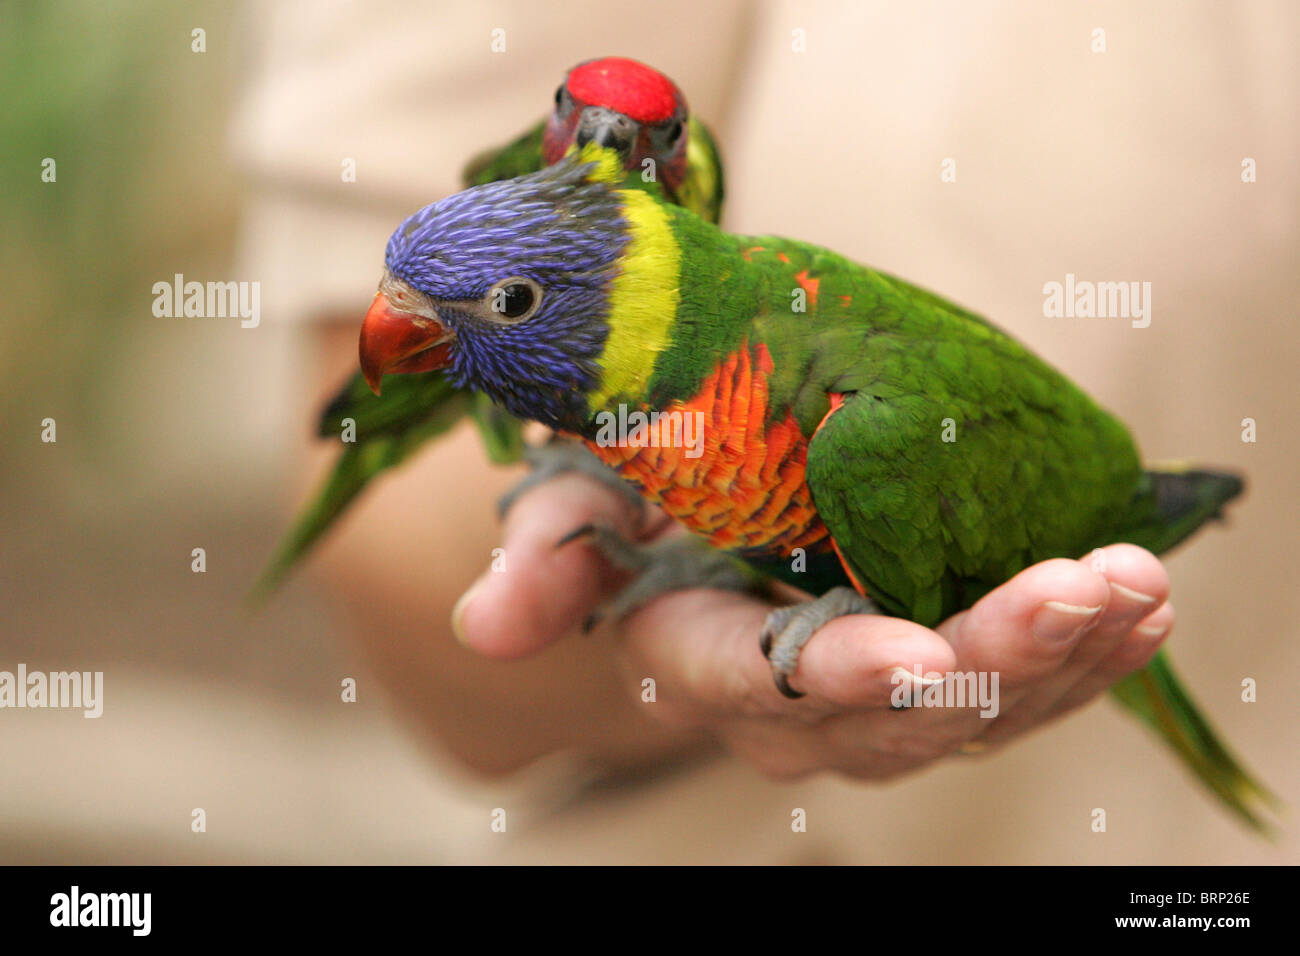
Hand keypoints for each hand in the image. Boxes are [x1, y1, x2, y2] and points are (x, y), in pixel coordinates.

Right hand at [452, 473, 1174, 780]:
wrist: (708, 524)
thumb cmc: (645, 503)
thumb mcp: (585, 510)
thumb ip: (547, 558)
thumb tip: (484, 625)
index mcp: (711, 661)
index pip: (766, 683)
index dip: (833, 675)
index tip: (908, 654)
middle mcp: (802, 705)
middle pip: (901, 713)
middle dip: (993, 660)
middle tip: (1079, 591)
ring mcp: (883, 700)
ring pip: (979, 712)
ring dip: (1065, 656)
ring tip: (1132, 586)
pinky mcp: (944, 676)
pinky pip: (1022, 691)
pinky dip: (1089, 654)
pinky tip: (1143, 603)